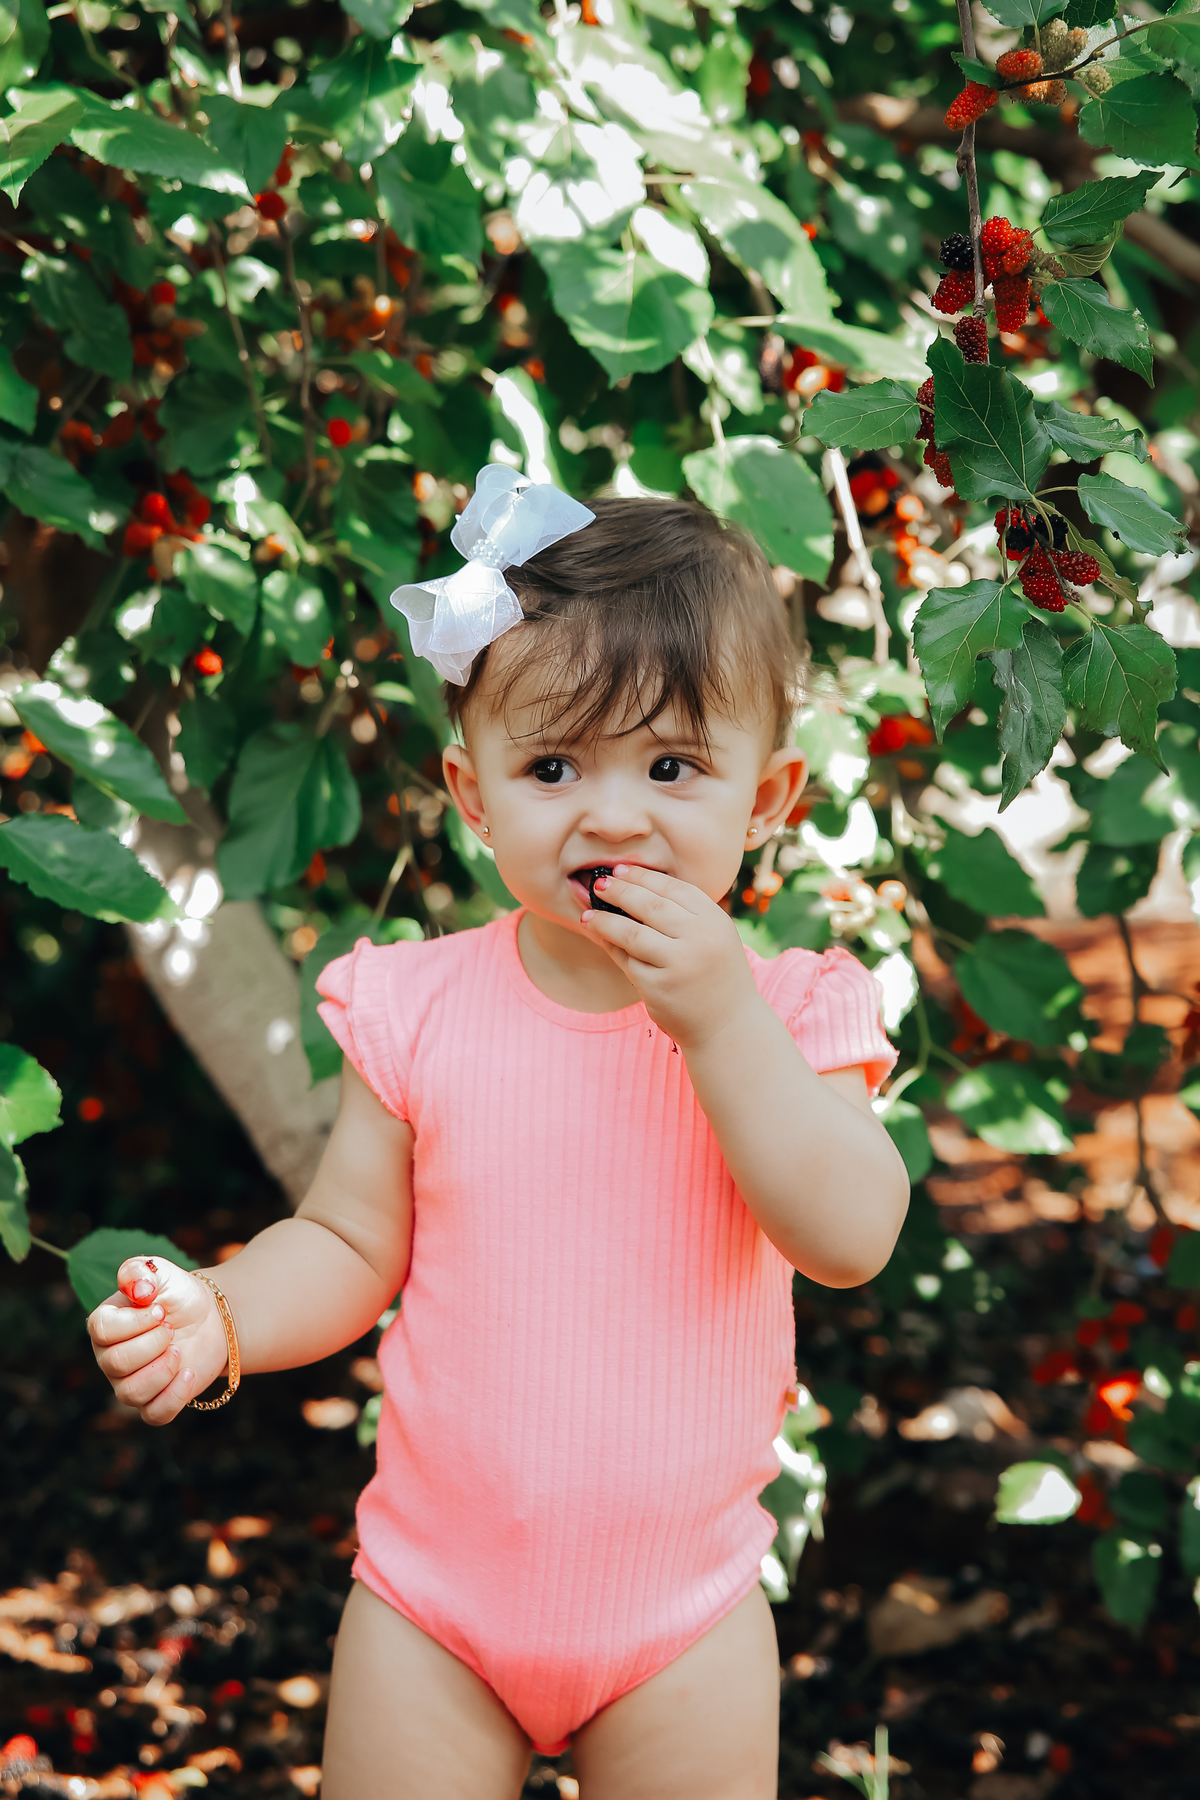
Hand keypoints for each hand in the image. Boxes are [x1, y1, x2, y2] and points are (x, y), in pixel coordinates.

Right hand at [87, 1256, 228, 1424]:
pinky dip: (174, 1397)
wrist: (209, 1319)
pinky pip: (154, 1415)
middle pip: (115, 1363)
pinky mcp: (154, 1402)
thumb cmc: (178, 1295)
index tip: (161, 1310)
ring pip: (130, 1393)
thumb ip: (141, 1270)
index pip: (101, 1330)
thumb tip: (138, 1288)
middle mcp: (110, 1357)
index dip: (135, 1322)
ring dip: (162, 1370)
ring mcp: (130, 1383)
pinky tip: (189, 1374)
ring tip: (180, 1350)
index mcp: (105, 1325)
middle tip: (172, 1329)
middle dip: (153, 1344)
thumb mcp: (162, 1272)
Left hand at [582, 864, 762, 1049]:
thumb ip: (686, 914)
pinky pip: (626, 961)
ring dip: (604, 920)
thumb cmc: (717, 974)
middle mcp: (699, 940)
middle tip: (600, 884)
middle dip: (620, 891)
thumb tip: (636, 887)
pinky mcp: (658, 988)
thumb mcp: (714, 936)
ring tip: (588, 914)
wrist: (729, 1025)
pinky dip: (610, 947)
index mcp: (715, 921)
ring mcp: (678, 965)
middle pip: (649, 906)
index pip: (674, 888)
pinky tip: (600, 938)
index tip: (621, 870)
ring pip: (630, 933)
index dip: (643, 877)